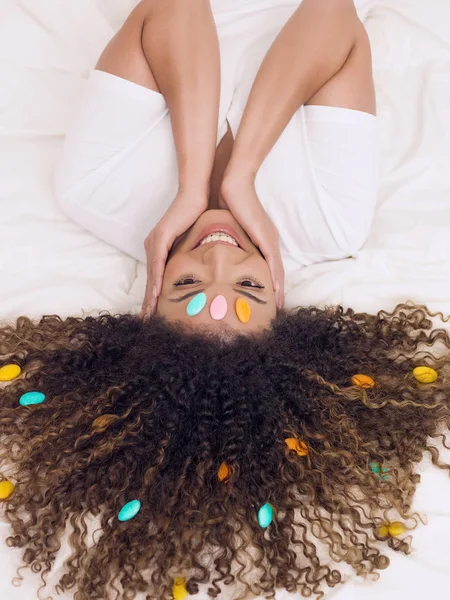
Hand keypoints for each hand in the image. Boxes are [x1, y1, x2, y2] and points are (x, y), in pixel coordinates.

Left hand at [141, 191, 207, 317]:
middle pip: (150, 280)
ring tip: (150, 313)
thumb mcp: (195, 243)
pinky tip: (157, 293)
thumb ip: (194, 257)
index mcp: (160, 249)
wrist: (196, 196)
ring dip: (150, 296)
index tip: (154, 315)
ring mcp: (155, 241)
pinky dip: (157, 279)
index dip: (154, 298)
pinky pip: (158, 263)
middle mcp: (153, 246)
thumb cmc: (198, 217)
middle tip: (147, 321)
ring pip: (151, 275)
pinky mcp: (161, 237)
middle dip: (148, 302)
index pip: (156, 278)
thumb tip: (202, 273)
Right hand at [220, 177, 284, 308]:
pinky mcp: (266, 237)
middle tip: (276, 308)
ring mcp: (269, 239)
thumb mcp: (229, 228)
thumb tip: (219, 251)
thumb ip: (228, 240)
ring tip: (278, 305)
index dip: (269, 282)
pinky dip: (276, 277)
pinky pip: (273, 262)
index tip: (269, 299)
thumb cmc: (229, 203)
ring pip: (278, 270)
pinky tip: (276, 290)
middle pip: (276, 271)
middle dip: (277, 291)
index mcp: (261, 239)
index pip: (268, 265)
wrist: (233, 187)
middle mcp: (269, 240)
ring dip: (279, 288)